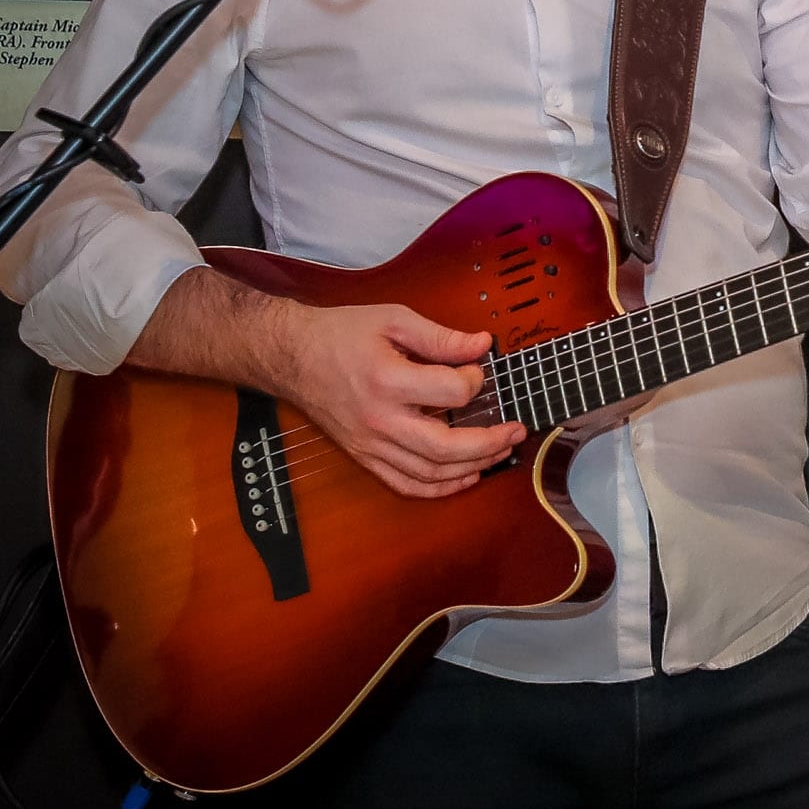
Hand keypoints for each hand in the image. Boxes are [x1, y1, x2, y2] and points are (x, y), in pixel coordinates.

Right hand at [268, 298, 522, 499]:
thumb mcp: (393, 320)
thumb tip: (482, 345)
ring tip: (501, 452)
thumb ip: (441, 336)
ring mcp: (370, 444)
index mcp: (388, 381)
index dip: (475, 379)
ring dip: (473, 467)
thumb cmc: (340, 334)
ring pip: (430, 473)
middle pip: (446, 447)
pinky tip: (465, 477)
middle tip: (517, 430)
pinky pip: (405, 484)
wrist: (291, 356)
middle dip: (490, 442)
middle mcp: (379, 420)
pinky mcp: (364, 456)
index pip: (452, 393)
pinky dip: (439, 488)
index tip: (476, 368)